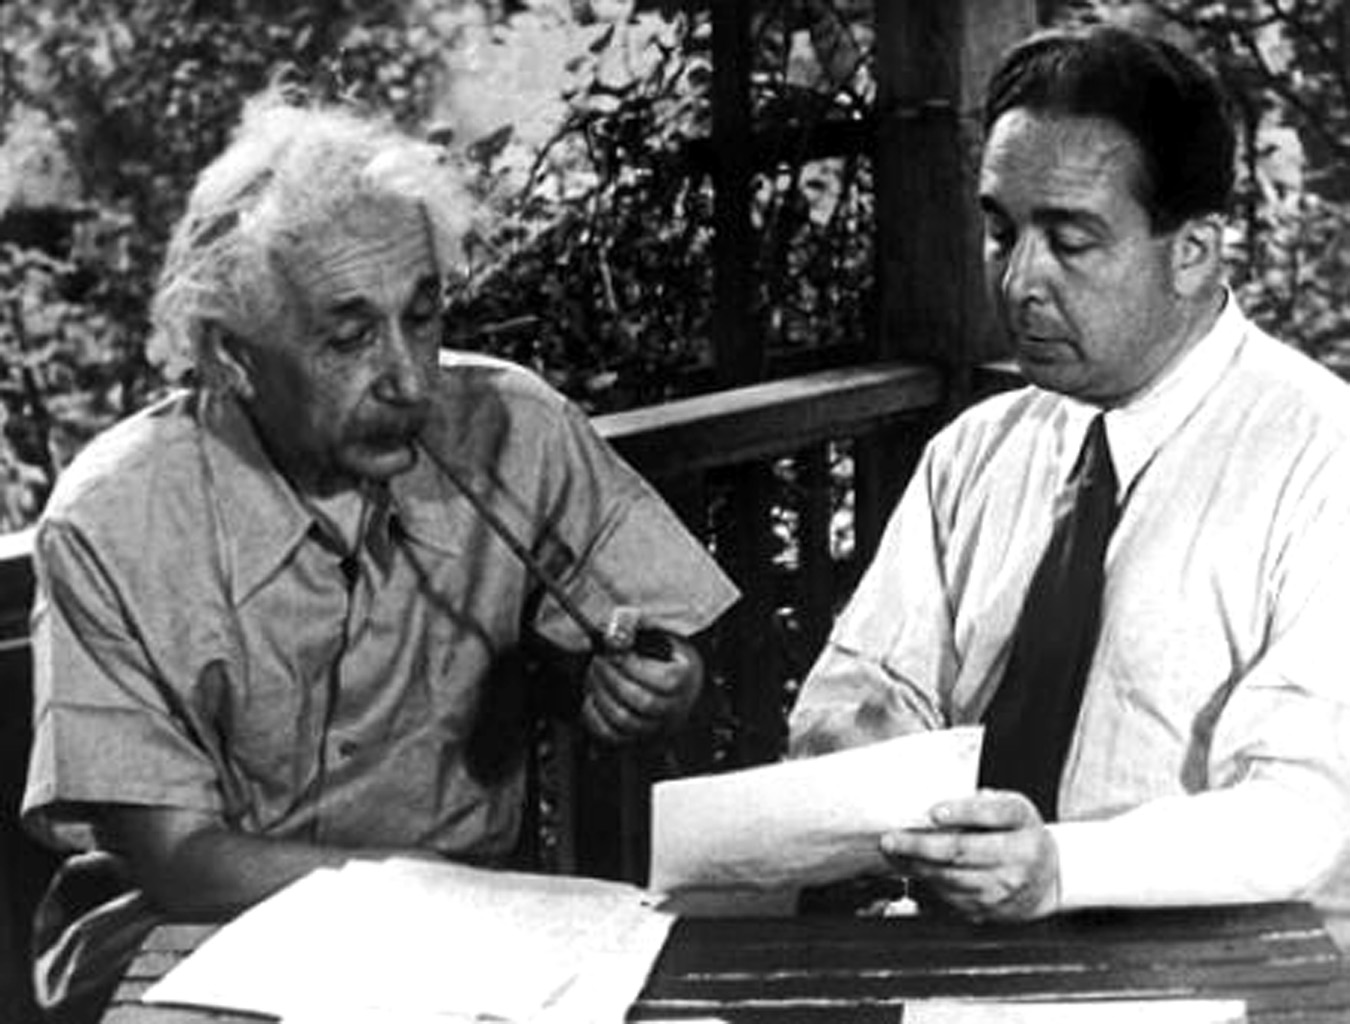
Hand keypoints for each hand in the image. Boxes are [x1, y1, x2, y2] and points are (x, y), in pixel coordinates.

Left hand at [580, 633, 702, 743]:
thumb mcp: (654, 630)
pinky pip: (611, 736)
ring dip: (602, 695)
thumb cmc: (661, 653)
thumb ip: (634, 624)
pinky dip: (595, 717)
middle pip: (643, 702)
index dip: (633, 666)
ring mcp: (655, 726)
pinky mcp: (635, 738)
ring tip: (594, 674)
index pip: (665, 681)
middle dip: (613, 679)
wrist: (670, 677)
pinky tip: (592, 696)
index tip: (615, 651)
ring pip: (625, 721)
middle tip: (599, 660)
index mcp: (685, 679)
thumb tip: (614, 636)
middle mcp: (674, 708)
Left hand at [877, 790, 1059, 921]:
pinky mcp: (992, 907)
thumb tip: (935, 805)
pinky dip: (927, 882)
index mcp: (1022, 821)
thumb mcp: (1008, 808)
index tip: (934, 812)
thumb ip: (979, 803)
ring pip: (951, 877)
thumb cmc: (1018, 834)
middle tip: (892, 839)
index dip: (961, 813)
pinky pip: (951, 896)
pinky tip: (913, 869)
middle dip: (920, 845)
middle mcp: (1019, 855)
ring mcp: (1006, 886)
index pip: (992, 814)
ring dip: (917, 865)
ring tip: (895, 853)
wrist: (1046, 878)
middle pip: (963, 850)